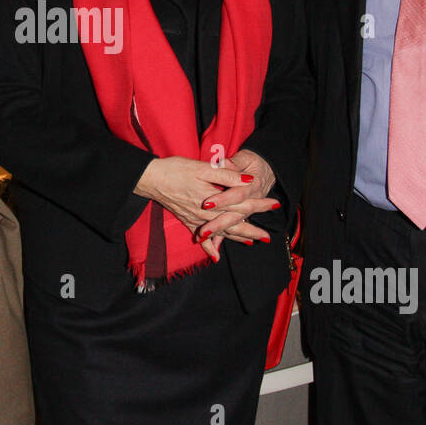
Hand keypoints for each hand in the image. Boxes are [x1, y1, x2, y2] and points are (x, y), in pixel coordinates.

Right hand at [133, 155, 278, 259]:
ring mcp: (196, 219)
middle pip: (235, 222)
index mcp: (214, 199)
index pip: (243, 204)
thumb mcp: (203, 167)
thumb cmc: (176, 169)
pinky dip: (209, 248)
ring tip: (252, 242)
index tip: (275, 205)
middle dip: (253, 228)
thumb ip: (227, 175)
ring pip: (222, 232)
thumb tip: (248, 181)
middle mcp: (207, 214)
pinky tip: (216, 256)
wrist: (150, 178)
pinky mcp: (187, 220)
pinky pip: (201, 238)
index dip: (260, 204)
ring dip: (238, 238)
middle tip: (268, 236)